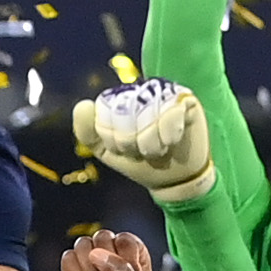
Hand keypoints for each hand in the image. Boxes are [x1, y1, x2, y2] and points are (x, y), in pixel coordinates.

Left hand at [73, 79, 217, 204]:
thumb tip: (83, 105)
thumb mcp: (107, 151)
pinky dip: (168, 134)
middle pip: (125, 110)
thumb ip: (87, 132)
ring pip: (147, 113)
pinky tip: (171, 142)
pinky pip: (171, 112)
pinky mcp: (186, 100)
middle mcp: (141, 91)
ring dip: (150, 142)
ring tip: (157, 150)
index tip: (123, 149)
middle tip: (142, 151)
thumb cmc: (140, 162)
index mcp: (120, 99)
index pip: (104, 109)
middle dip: (131, 141)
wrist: (173, 179)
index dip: (112, 136)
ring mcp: (164, 93)